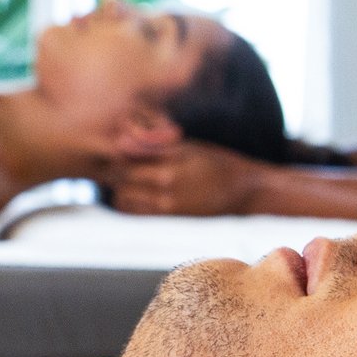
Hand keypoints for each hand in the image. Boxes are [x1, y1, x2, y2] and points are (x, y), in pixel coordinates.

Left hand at [105, 142, 260, 215]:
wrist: (243, 191)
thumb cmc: (215, 162)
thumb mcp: (187, 146)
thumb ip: (156, 145)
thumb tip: (124, 139)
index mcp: (171, 158)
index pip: (126, 153)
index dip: (117, 148)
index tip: (119, 144)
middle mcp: (167, 181)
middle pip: (119, 174)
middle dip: (114, 167)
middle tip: (117, 161)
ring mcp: (167, 202)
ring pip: (121, 196)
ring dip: (119, 186)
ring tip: (127, 178)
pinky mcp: (168, 216)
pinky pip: (134, 211)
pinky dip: (127, 202)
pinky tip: (135, 193)